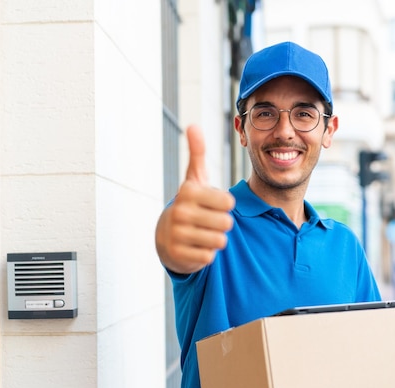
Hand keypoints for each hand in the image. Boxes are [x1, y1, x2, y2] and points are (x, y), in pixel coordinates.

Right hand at [155, 125, 235, 273]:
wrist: (166, 235)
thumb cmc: (189, 204)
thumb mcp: (194, 179)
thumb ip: (197, 153)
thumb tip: (193, 125)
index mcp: (188, 192)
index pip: (228, 201)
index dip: (225, 205)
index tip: (212, 204)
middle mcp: (180, 213)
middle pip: (227, 223)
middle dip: (222, 224)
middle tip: (208, 221)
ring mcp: (178, 235)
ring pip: (220, 241)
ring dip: (216, 239)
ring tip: (203, 233)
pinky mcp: (179, 255)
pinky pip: (210, 256)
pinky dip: (207, 253)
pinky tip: (196, 246)